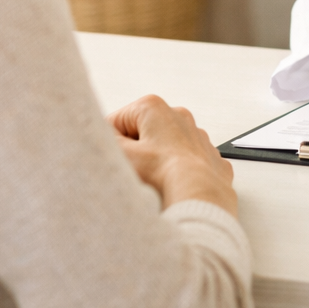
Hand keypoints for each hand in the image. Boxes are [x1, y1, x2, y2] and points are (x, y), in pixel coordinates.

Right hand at [110, 94, 236, 215]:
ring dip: (154, 165)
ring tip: (154, 184)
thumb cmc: (162, 177)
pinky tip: (173, 188)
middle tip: (134, 174)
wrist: (200, 199)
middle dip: (134, 154)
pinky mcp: (207, 158)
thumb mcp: (120, 156)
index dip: (110, 144)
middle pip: (140, 135)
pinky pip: (184, 165)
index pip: (115, 121)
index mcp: (154, 108)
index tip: (116, 161)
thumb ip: (105, 141)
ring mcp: (197, 137)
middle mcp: (179, 116)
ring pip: (163, 150)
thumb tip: (100, 136)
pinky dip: (177, 175)